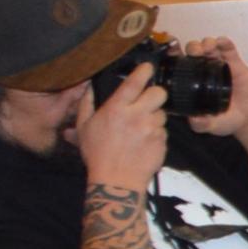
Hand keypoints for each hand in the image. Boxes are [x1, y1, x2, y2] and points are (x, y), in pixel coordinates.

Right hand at [74, 63, 163, 189]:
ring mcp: (152, 129)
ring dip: (154, 117)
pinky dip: (156, 134)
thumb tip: (90, 88)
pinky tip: (144, 142)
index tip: (148, 67)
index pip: (135, 82)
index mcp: (117, 108)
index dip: (144, 71)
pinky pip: (164, 131)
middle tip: (148, 101)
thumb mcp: (84, 127)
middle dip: (155, 94)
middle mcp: (137, 115)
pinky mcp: (163, 142)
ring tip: (141, 129)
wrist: (117, 181)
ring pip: (162, 113)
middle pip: (159, 93)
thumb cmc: (98, 155)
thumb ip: (87, 104)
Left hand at [176, 35, 247, 135]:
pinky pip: (228, 48)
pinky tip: (222, 43)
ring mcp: (219, 65)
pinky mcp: (235, 63)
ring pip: (209, 46)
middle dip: (191, 48)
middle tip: (193, 53)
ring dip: (205, 43)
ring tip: (207, 48)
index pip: (180, 65)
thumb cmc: (228, 120)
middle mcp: (204, 71)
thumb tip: (193, 119)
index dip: (174, 56)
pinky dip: (224, 42)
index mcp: (193, 82)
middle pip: (193, 51)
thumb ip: (201, 124)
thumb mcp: (211, 125)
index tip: (172, 53)